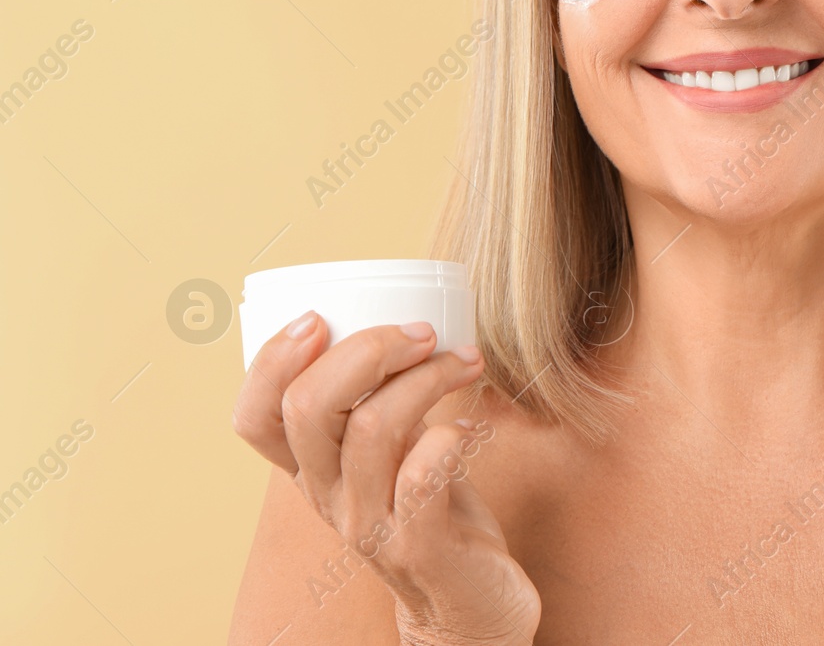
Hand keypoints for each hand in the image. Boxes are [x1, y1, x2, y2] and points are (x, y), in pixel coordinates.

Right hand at [232, 314, 539, 645]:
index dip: (269, 362)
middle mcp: (328, 499)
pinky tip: (469, 423)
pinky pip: (423, 475)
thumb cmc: (434, 511)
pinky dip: (449, 433)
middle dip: (366, 349)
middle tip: (422, 333)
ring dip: (426, 378)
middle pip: (307, 409)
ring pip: (373, 429)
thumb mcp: (393, 454)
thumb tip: (396, 322)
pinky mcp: (420, 546)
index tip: (316, 318)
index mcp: (312, 471)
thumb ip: (380, 404)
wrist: (470, 605)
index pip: (254, 418)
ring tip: (465, 361)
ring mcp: (370, 526)